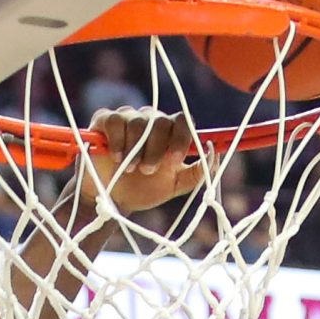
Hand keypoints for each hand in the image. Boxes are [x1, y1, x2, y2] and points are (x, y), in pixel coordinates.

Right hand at [78, 108, 204, 216]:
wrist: (111, 200)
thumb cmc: (142, 190)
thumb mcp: (175, 185)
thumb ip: (197, 172)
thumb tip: (215, 152)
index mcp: (169, 132)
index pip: (183, 120)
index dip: (180, 139)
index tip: (174, 161)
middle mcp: (150, 120)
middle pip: (161, 121)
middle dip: (156, 149)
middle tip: (147, 171)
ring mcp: (127, 118)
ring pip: (138, 122)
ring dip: (135, 149)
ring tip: (130, 169)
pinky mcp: (104, 120)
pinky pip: (115, 120)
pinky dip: (117, 141)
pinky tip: (115, 158)